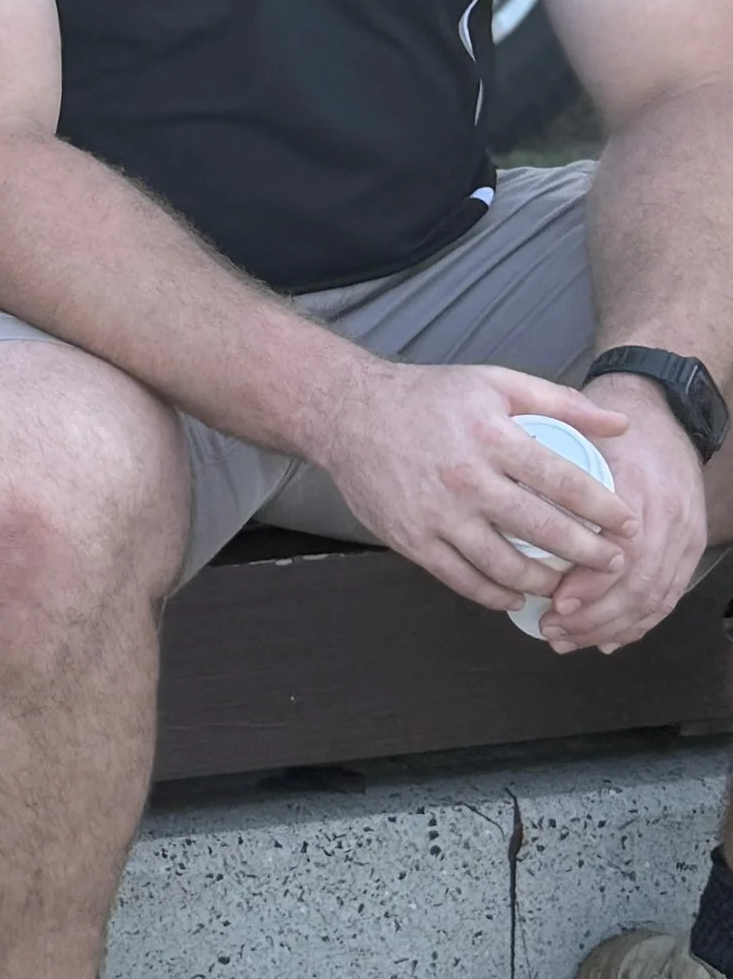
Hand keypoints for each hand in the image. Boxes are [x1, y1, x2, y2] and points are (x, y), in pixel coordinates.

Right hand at [315, 359, 635, 612]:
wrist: (348, 413)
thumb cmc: (429, 397)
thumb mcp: (493, 383)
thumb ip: (559, 402)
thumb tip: (620, 424)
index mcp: (490, 435)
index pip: (563, 481)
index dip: (604, 509)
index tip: (629, 526)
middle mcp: (465, 478)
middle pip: (541, 530)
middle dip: (588, 554)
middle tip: (613, 564)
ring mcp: (437, 513)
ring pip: (505, 566)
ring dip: (545, 582)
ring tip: (565, 583)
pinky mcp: (412, 539)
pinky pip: (464, 580)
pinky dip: (496, 595)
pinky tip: (516, 594)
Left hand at [541, 377, 709, 653]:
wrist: (664, 410)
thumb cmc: (610, 427)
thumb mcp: (579, 435)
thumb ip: (550, 469)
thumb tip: (504, 508)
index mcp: (637, 486)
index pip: (621, 550)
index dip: (591, 583)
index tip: (555, 600)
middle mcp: (667, 514)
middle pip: (639, 583)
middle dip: (595, 616)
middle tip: (552, 628)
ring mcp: (685, 533)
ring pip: (655, 597)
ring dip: (611, 626)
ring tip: (567, 638)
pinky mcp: (691, 545)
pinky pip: (669, 595)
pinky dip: (638, 623)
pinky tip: (606, 639)